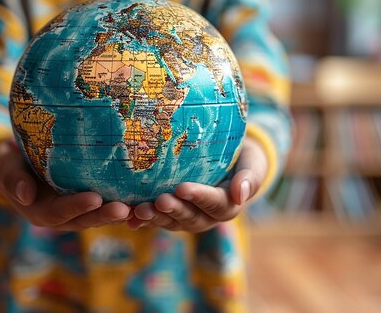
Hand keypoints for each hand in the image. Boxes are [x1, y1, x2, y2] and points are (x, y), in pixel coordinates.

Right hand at [0, 140, 130, 230]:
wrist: (13, 166)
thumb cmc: (7, 165)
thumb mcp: (6, 170)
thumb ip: (14, 181)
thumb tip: (25, 195)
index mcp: (39, 211)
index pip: (59, 212)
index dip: (76, 206)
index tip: (94, 198)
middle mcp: (59, 216)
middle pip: (84, 219)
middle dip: (103, 215)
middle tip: (124, 209)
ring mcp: (73, 211)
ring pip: (97, 215)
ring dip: (117, 213)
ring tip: (138, 207)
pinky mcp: (84, 203)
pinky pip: (103, 205)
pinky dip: (121, 204)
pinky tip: (140, 198)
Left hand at [127, 137, 268, 231]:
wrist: (232, 162)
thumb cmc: (244, 158)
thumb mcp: (252, 164)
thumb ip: (249, 178)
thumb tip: (240, 194)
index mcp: (228, 205)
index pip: (214, 203)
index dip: (198, 197)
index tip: (181, 188)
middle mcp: (208, 217)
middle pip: (190, 217)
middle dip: (173, 210)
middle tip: (158, 201)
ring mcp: (188, 218)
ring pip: (171, 222)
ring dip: (155, 218)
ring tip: (138, 211)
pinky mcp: (172, 215)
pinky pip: (157, 219)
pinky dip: (143, 220)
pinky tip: (128, 218)